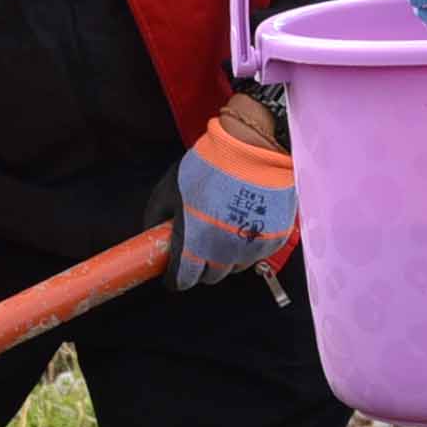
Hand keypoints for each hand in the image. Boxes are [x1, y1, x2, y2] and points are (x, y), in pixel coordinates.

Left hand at [168, 94, 297, 290]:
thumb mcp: (169, 187)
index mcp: (195, 241)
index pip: (182, 279)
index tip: (175, 270)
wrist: (254, 147)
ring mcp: (251, 248)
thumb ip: (156, 216)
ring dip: (226, 257)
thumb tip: (151, 235)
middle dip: (202, 265)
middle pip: (209, 277)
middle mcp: (224, 251)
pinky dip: (249, 245)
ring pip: (234, 268)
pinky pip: (256, 254)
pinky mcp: (274, 241)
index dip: (176, 277)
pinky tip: (245, 221)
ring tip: (224, 227)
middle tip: (200, 243)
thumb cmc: (210, 164)